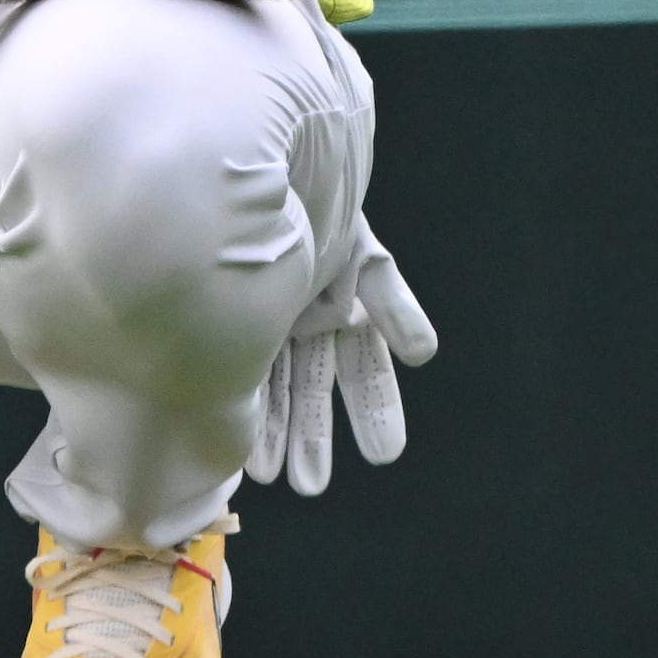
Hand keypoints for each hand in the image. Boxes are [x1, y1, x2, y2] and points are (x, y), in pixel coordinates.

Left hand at [249, 227, 437, 492]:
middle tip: (310, 485)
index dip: (374, 412)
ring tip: (270, 476)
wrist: (259, 173)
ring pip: (274, 384)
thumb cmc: (320, 210)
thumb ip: (390, 304)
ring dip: (275, 428)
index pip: (363, 372)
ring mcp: (264, 321)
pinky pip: (238, 363)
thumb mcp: (361, 257)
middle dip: (310, 436)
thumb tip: (424, 355)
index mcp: (341, 310)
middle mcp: (302, 323)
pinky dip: (244, 397)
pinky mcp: (232, 318)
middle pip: (312, 390)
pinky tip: (242, 433)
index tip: (383, 455)